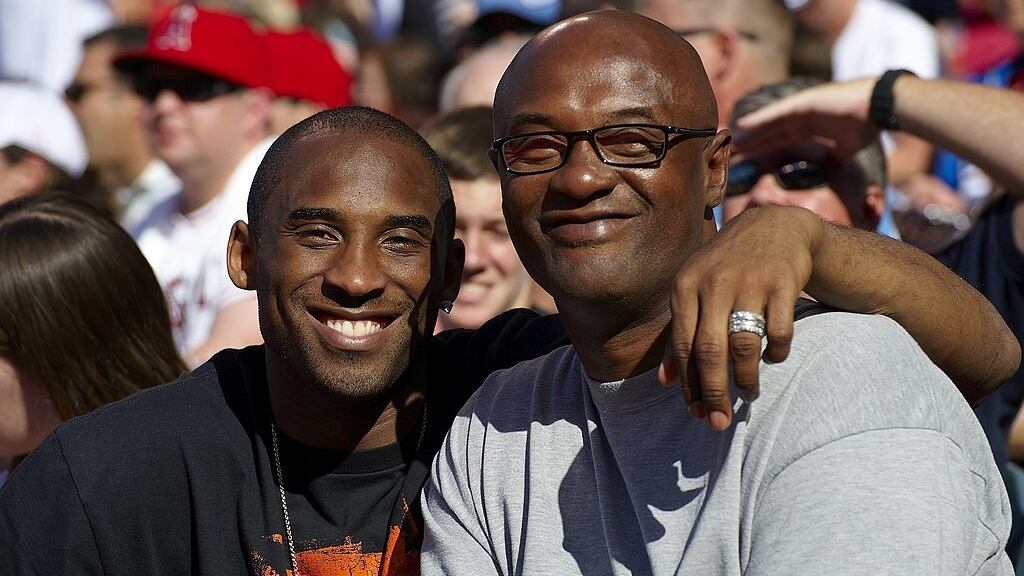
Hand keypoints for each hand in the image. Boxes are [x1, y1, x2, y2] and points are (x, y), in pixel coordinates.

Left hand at [659, 206, 820, 429]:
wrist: (773, 227)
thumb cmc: (725, 269)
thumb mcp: (693, 291)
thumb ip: (679, 334)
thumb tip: (664, 382)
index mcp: (685, 286)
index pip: (682, 345)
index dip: (688, 384)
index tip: (695, 413)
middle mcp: (714, 282)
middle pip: (711, 350)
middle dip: (714, 392)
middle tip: (719, 421)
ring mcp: (750, 281)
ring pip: (745, 345)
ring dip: (747, 378)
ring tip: (749, 393)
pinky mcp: (783, 283)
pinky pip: (779, 333)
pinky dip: (777, 354)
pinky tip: (773, 358)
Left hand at [732, 78, 879, 163]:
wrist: (878, 109)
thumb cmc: (866, 127)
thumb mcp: (845, 152)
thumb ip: (834, 161)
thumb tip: (833, 178)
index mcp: (807, 129)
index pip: (777, 142)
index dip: (759, 151)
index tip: (743, 161)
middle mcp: (799, 119)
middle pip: (766, 134)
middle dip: (747, 144)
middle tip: (726, 154)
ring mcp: (798, 110)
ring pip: (767, 124)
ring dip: (748, 133)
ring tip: (727, 142)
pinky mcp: (801, 103)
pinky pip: (775, 113)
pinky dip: (758, 120)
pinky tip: (741, 126)